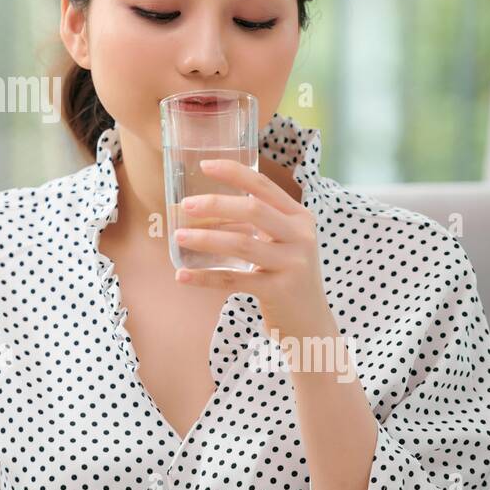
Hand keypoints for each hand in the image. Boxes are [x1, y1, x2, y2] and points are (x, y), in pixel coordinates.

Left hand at [172, 158, 334, 345]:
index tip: (204, 165)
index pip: (264, 186)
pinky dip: (205, 277)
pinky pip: (234, 279)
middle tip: (186, 205)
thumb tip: (207, 207)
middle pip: (253, 210)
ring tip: (178, 236)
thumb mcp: (282, 244)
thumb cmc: (288, 276)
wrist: (310, 324)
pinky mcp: (279, 290)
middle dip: (216, 204)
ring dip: (205, 238)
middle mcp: (300, 236)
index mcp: (299, 218)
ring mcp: (292, 263)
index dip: (234, 172)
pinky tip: (182, 276)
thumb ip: (257, 223)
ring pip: (242, 243)